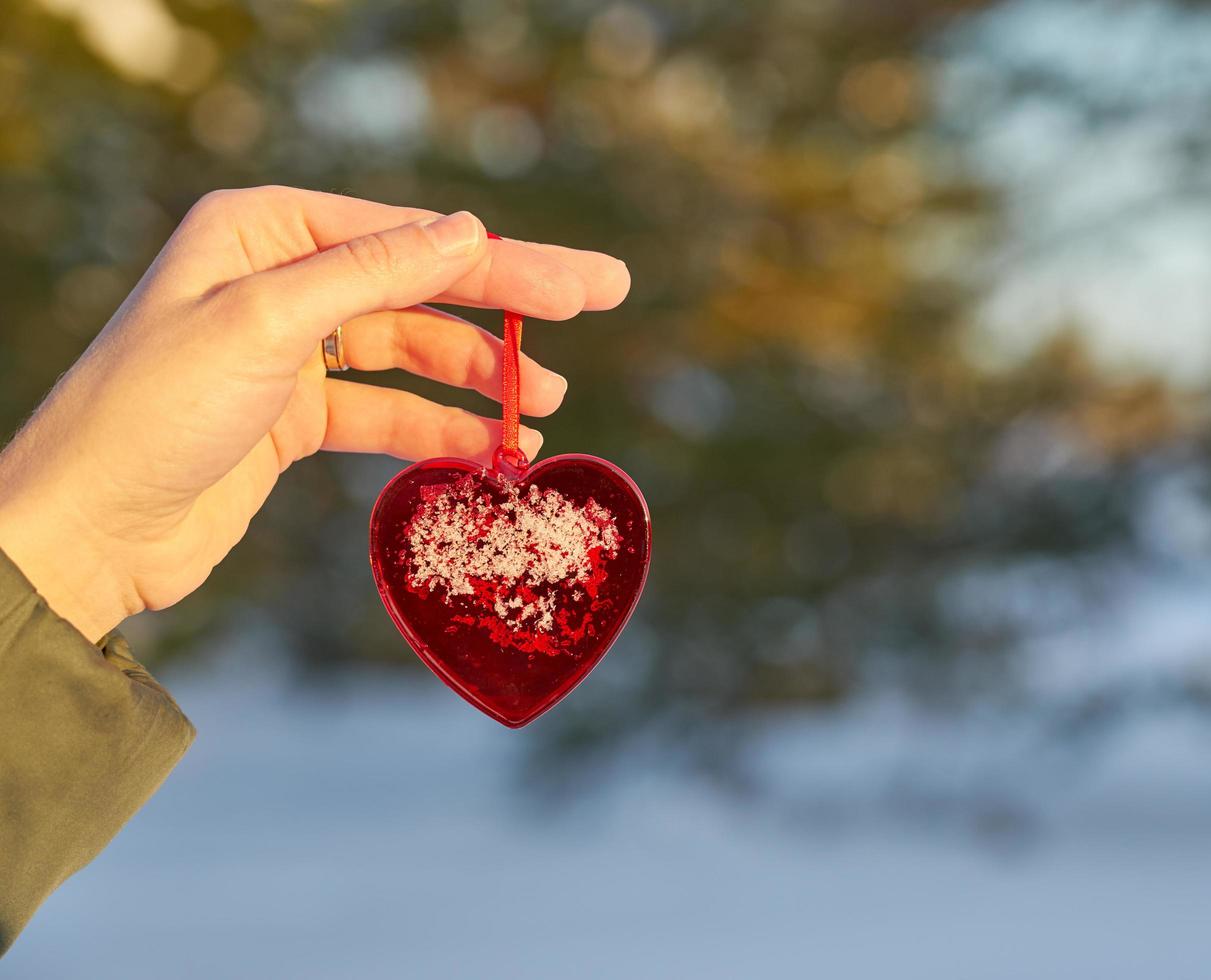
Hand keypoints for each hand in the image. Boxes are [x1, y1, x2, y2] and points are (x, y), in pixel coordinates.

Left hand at [0, 185, 629, 640]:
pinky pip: (389, 410)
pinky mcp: (296, 417)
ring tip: (549, 404)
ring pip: (413, 350)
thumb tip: (466, 231)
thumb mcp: (264, 324)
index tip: (581, 286)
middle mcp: (280, 279)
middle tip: (602, 298)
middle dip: (512, 301)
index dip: (502, 261)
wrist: (85, 531)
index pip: (408, 237)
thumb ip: (369, 275)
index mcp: (264, 230)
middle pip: (421, 284)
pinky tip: (492, 446)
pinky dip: (440, 426)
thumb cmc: (152, 412)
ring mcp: (291, 350)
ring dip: (483, 375)